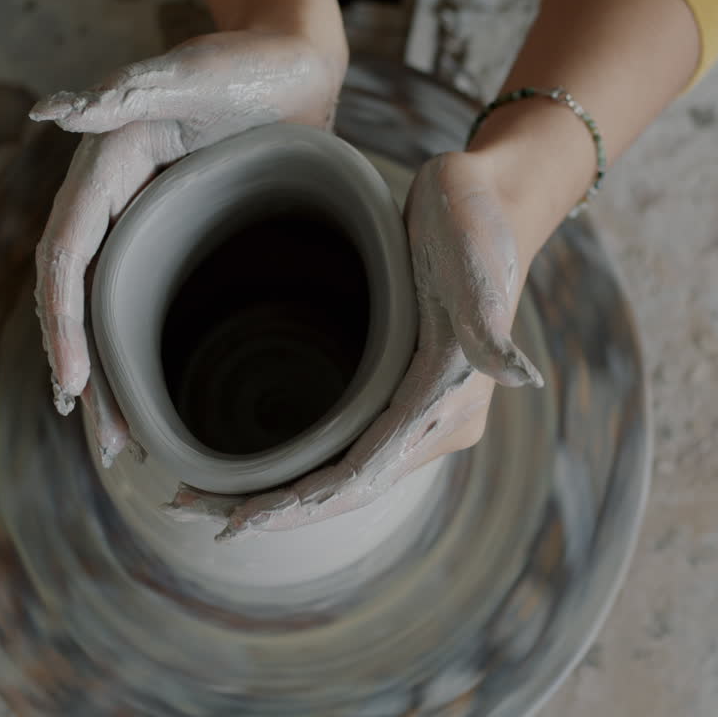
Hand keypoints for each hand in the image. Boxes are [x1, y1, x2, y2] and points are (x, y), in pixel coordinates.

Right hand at [30, 29, 344, 465]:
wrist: (300, 64)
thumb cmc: (255, 62)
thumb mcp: (194, 74)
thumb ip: (125, 93)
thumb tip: (49, 112)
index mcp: (106, 168)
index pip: (65, 258)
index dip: (62, 326)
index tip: (71, 386)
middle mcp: (117, 200)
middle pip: (81, 299)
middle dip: (83, 372)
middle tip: (103, 443)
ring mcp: (149, 223)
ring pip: (113, 310)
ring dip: (111, 375)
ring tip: (120, 442)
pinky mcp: (182, 236)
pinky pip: (153, 301)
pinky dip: (148, 350)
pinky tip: (158, 393)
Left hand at [171, 151, 544, 539]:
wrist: (493, 197)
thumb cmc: (477, 223)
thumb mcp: (476, 266)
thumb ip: (488, 326)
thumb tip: (521, 375)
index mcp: (447, 405)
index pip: (362, 476)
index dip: (300, 503)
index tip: (240, 521)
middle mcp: (436, 424)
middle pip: (346, 487)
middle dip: (274, 507)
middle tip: (196, 510)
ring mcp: (419, 412)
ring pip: (343, 472)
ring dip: (279, 491)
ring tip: (206, 496)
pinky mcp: (403, 391)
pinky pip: (348, 444)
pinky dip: (300, 462)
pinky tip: (257, 460)